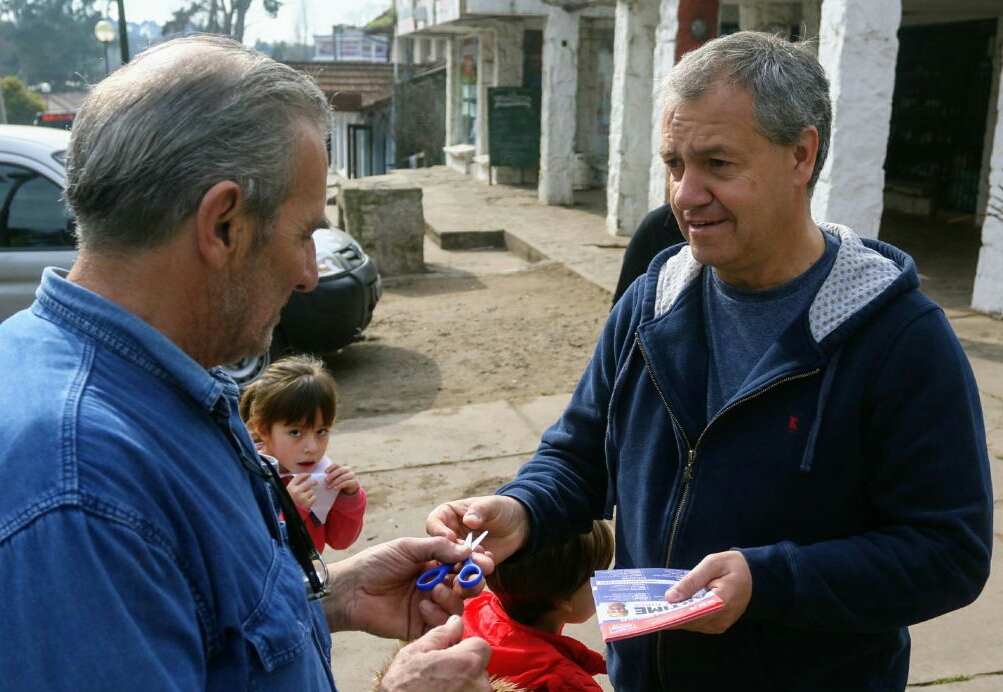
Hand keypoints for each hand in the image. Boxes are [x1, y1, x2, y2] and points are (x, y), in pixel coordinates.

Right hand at [286, 473, 317, 508]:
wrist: (290, 514)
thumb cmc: (289, 502)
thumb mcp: (288, 491)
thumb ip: (294, 485)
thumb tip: (304, 478)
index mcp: (290, 487)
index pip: (299, 477)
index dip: (305, 475)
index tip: (309, 475)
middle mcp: (296, 491)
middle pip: (309, 483)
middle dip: (313, 482)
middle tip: (315, 482)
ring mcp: (302, 497)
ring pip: (311, 490)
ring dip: (310, 492)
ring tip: (306, 496)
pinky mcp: (307, 503)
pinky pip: (314, 497)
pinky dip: (312, 498)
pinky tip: (307, 500)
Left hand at [322, 536, 493, 637]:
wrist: (350, 591)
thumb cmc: (375, 564)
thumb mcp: (408, 547)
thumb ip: (438, 548)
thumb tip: (468, 550)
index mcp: (432, 563)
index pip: (462, 563)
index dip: (475, 561)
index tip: (484, 560)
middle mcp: (434, 583)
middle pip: (465, 585)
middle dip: (472, 580)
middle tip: (470, 577)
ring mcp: (429, 605)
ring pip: (458, 605)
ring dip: (451, 596)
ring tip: (434, 589)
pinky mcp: (421, 625)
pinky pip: (441, 623)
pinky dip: (437, 613)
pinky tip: (422, 604)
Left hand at [325, 462, 359, 494]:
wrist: (350, 489)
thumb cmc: (339, 482)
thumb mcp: (335, 478)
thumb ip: (329, 476)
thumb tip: (317, 475)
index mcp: (342, 467)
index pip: (336, 465)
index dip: (331, 467)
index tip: (325, 472)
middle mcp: (348, 469)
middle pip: (340, 470)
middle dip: (332, 475)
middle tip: (326, 480)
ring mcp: (352, 475)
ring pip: (343, 477)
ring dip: (335, 482)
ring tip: (329, 487)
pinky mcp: (355, 482)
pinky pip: (347, 483)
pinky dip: (340, 485)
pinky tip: (335, 488)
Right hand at [377, 615, 491, 691]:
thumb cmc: (402, 689)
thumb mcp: (413, 654)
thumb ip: (440, 635)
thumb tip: (455, 622)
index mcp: (467, 662)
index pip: (480, 645)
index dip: (464, 648)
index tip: (449, 656)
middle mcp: (479, 684)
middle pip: (478, 666)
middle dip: (463, 667)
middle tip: (440, 675)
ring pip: (475, 685)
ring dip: (462, 684)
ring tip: (438, 688)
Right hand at [426, 495, 528, 563]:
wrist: (516, 526)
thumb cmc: (499, 509)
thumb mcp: (491, 505)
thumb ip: (479, 511)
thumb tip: (469, 520)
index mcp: (446, 516)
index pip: (434, 523)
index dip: (438, 531)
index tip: (450, 537)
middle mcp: (448, 537)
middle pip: (439, 549)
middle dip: (451, 554)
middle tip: (464, 556)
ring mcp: (457, 553)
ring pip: (452, 565)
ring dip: (463, 567)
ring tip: (479, 563)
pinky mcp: (469, 566)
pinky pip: (467, 573)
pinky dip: (475, 572)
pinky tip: (487, 565)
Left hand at [664, 550, 751, 633]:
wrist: (754, 576)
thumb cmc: (733, 566)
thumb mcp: (712, 564)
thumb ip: (691, 580)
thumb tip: (670, 597)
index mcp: (722, 601)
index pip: (693, 613)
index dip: (673, 614)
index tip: (656, 611)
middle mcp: (721, 618)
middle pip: (690, 622)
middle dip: (671, 615)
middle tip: (652, 606)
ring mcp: (720, 625)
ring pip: (692, 625)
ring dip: (677, 617)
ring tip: (660, 606)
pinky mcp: (719, 626)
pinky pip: (698, 624)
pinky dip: (686, 617)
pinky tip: (675, 607)